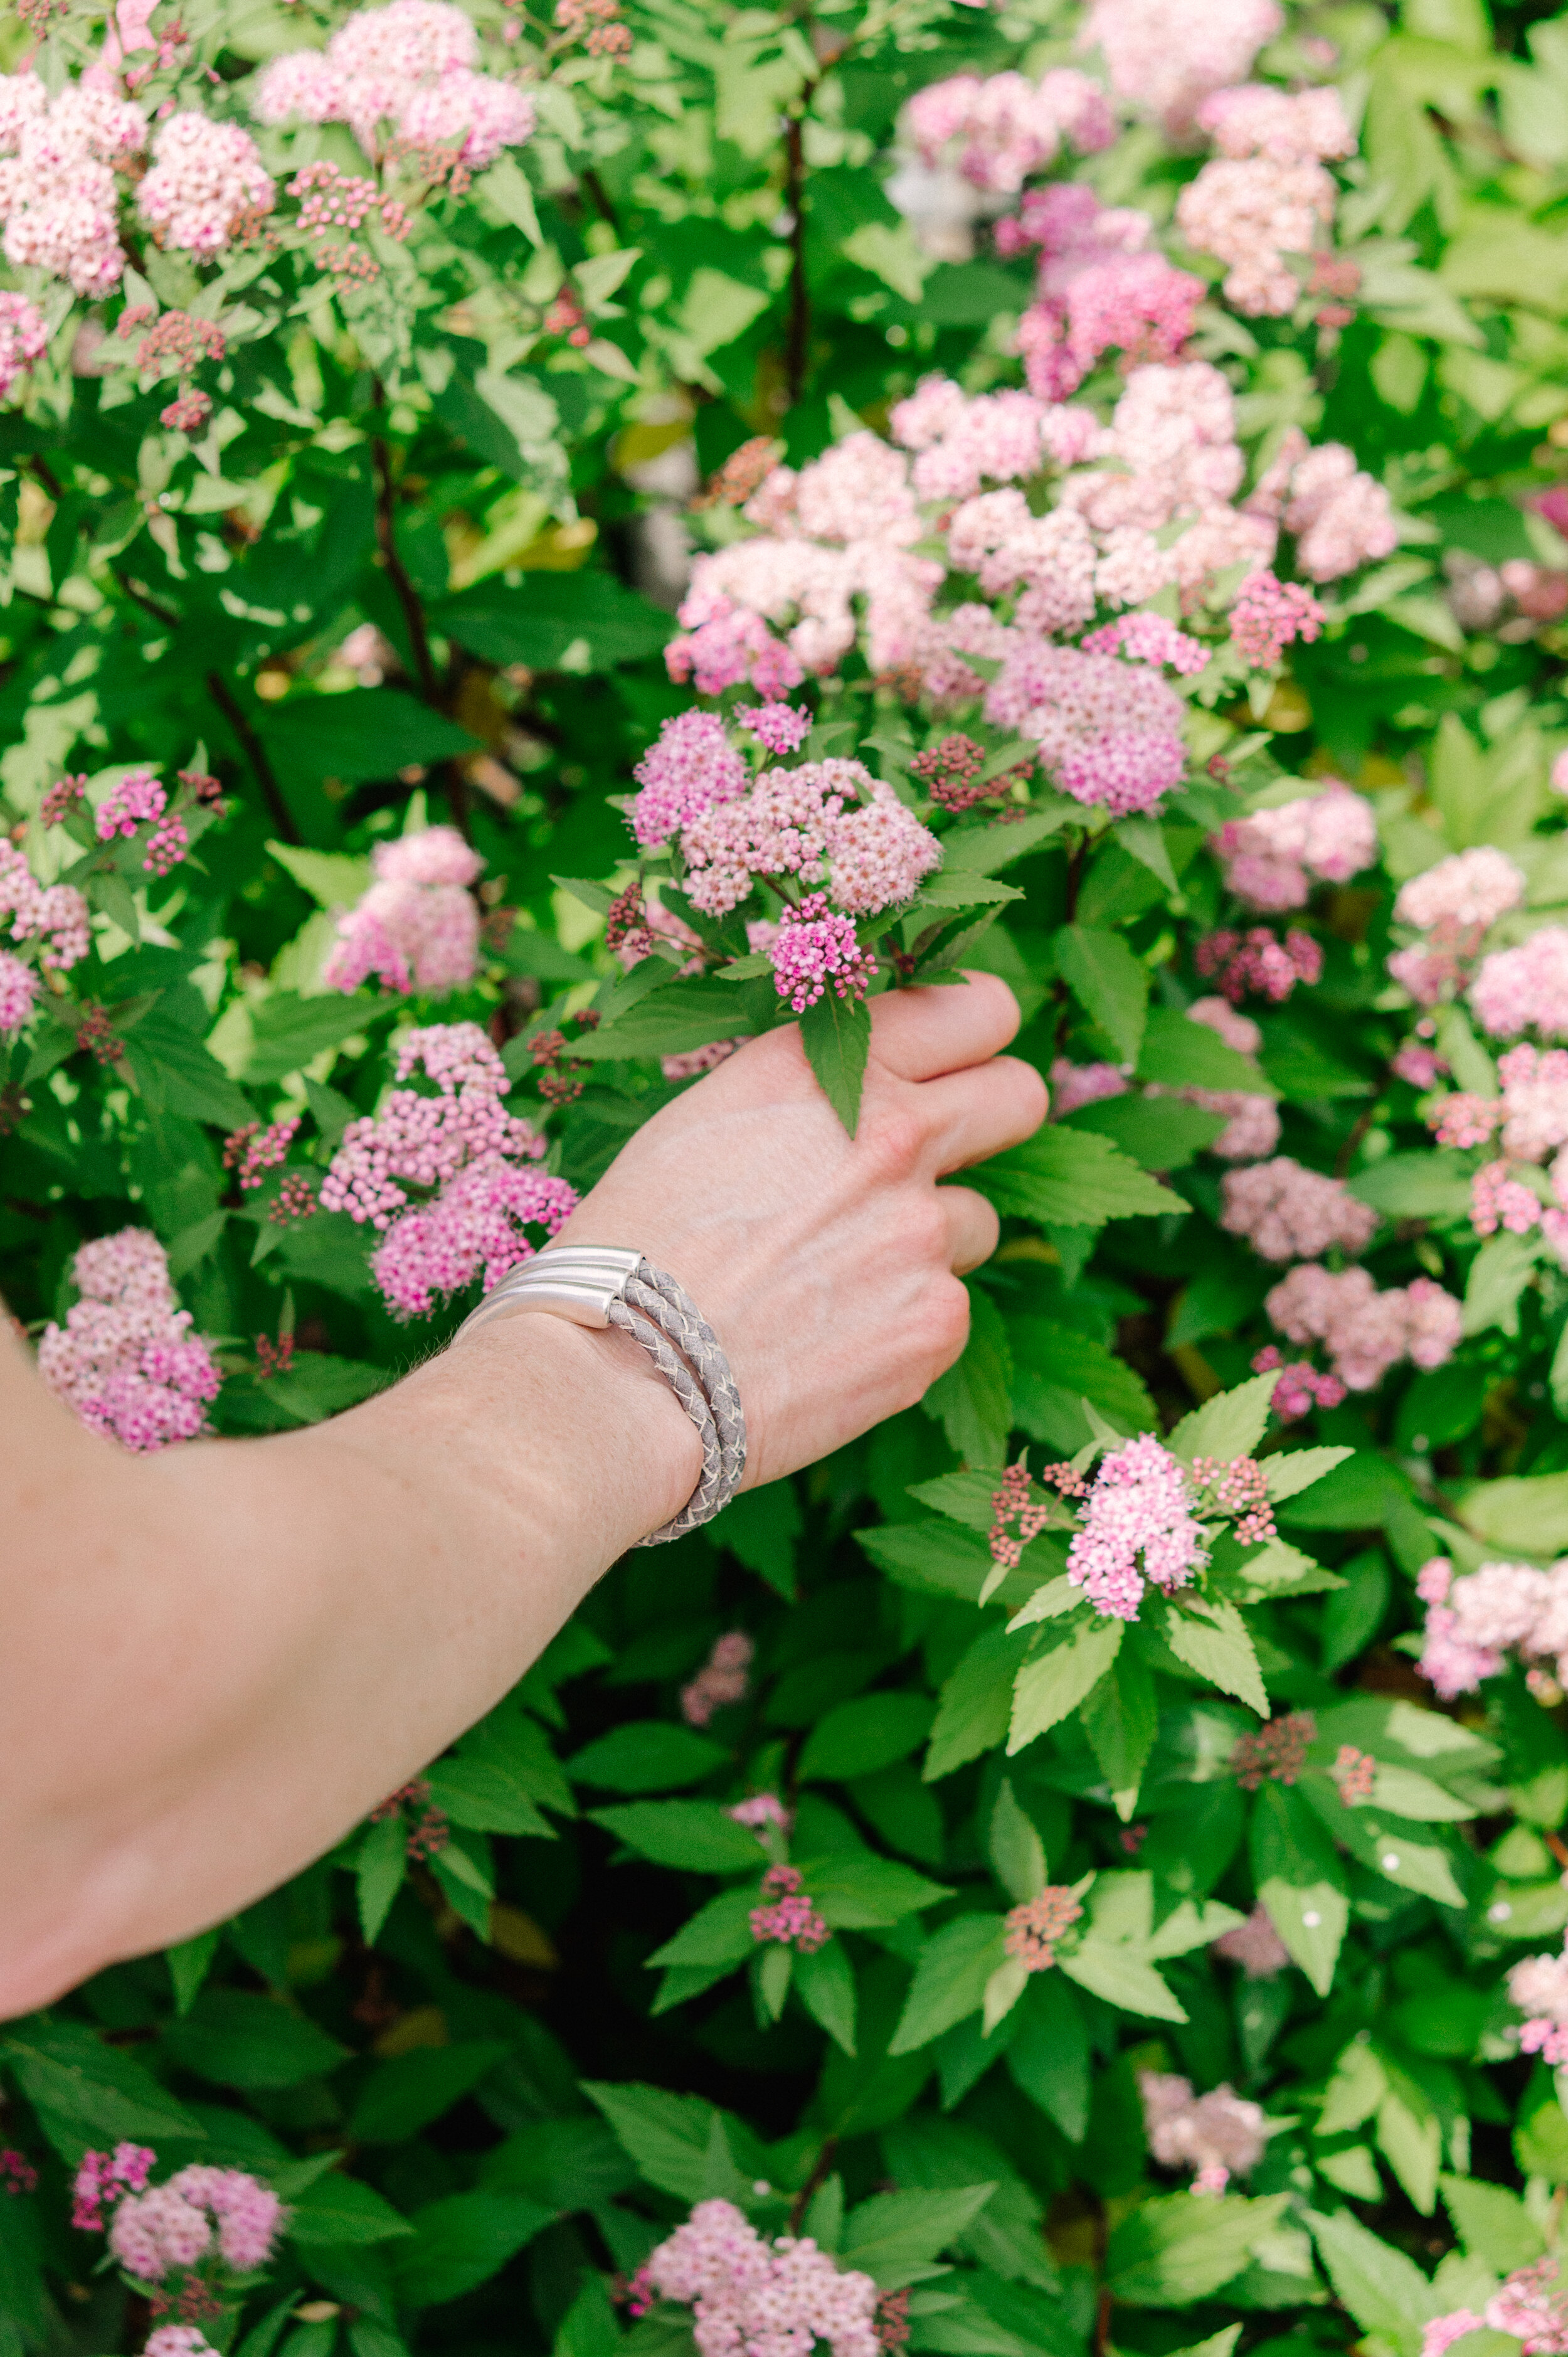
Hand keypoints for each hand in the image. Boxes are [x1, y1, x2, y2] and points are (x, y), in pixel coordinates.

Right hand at [555, 972, 1046, 1489]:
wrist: (618, 1380)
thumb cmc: (633, 1250)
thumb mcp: (708, 1122)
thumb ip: (811, 1096)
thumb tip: (869, 1090)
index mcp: (827, 1067)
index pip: (974, 1010)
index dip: (975, 1032)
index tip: (963, 1056)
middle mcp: (892, 1135)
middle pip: (1020, 1095)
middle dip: (994, 1118)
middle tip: (948, 1153)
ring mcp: (924, 1232)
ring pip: (975, 1222)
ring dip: (924, 1244)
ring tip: (831, 1282)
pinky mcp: (937, 1323)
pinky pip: (947, 1309)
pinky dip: (900, 1325)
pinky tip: (825, 1344)